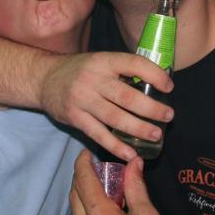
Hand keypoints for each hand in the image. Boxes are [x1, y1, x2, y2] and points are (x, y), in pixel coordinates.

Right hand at [41, 52, 172, 160]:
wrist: (44, 78)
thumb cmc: (81, 70)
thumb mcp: (100, 61)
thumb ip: (123, 70)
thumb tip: (157, 83)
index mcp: (104, 61)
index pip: (133, 63)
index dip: (154, 74)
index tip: (169, 87)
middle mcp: (93, 79)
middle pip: (127, 96)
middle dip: (152, 108)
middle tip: (169, 116)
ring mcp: (82, 99)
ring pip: (115, 118)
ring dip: (138, 128)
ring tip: (156, 135)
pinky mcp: (74, 118)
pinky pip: (98, 134)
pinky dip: (116, 146)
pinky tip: (131, 153)